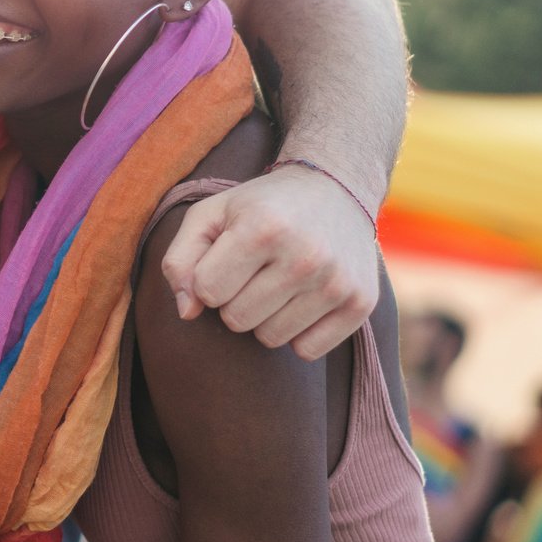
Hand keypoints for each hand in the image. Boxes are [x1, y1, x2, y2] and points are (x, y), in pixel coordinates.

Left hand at [160, 164, 379, 358]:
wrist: (335, 189)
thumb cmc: (260, 206)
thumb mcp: (210, 215)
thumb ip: (180, 260)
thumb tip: (187, 313)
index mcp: (262, 228)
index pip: (207, 290)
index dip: (209, 278)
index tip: (226, 260)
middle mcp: (305, 256)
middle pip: (237, 319)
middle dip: (235, 299)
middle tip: (254, 271)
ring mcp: (337, 282)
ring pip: (270, 338)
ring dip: (265, 317)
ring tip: (278, 282)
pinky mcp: (361, 303)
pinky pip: (307, 351)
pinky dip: (297, 333)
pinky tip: (302, 300)